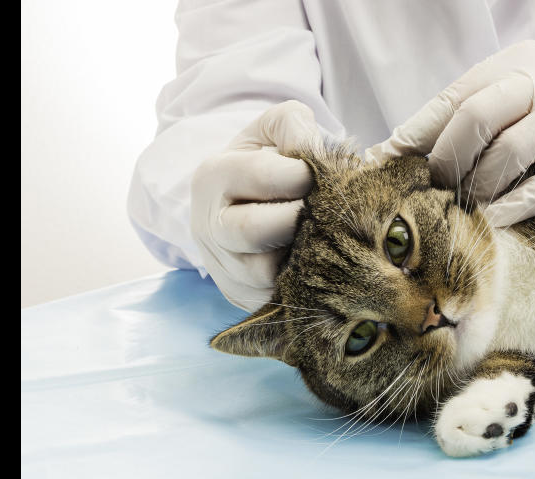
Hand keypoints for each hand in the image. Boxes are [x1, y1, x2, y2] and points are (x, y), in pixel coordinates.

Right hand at [191, 101, 321, 310]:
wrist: (245, 207)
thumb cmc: (268, 163)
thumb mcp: (273, 130)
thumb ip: (293, 124)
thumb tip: (310, 148)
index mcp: (213, 177)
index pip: (262, 174)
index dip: (304, 173)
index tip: (320, 174)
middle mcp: (210, 227)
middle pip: (254, 230)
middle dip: (299, 219)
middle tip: (324, 211)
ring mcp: (224, 268)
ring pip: (266, 273)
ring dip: (303, 256)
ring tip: (322, 237)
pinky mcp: (243, 298)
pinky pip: (277, 298)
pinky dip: (303, 283)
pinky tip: (318, 263)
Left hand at [365, 41, 534, 225]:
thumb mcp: (520, 91)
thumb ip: (472, 113)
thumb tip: (398, 152)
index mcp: (513, 63)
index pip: (452, 97)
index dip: (415, 134)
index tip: (386, 165)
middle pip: (475, 117)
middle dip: (446, 161)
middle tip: (436, 191)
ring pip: (509, 153)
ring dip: (479, 188)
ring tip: (467, 207)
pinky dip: (516, 207)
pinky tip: (497, 221)